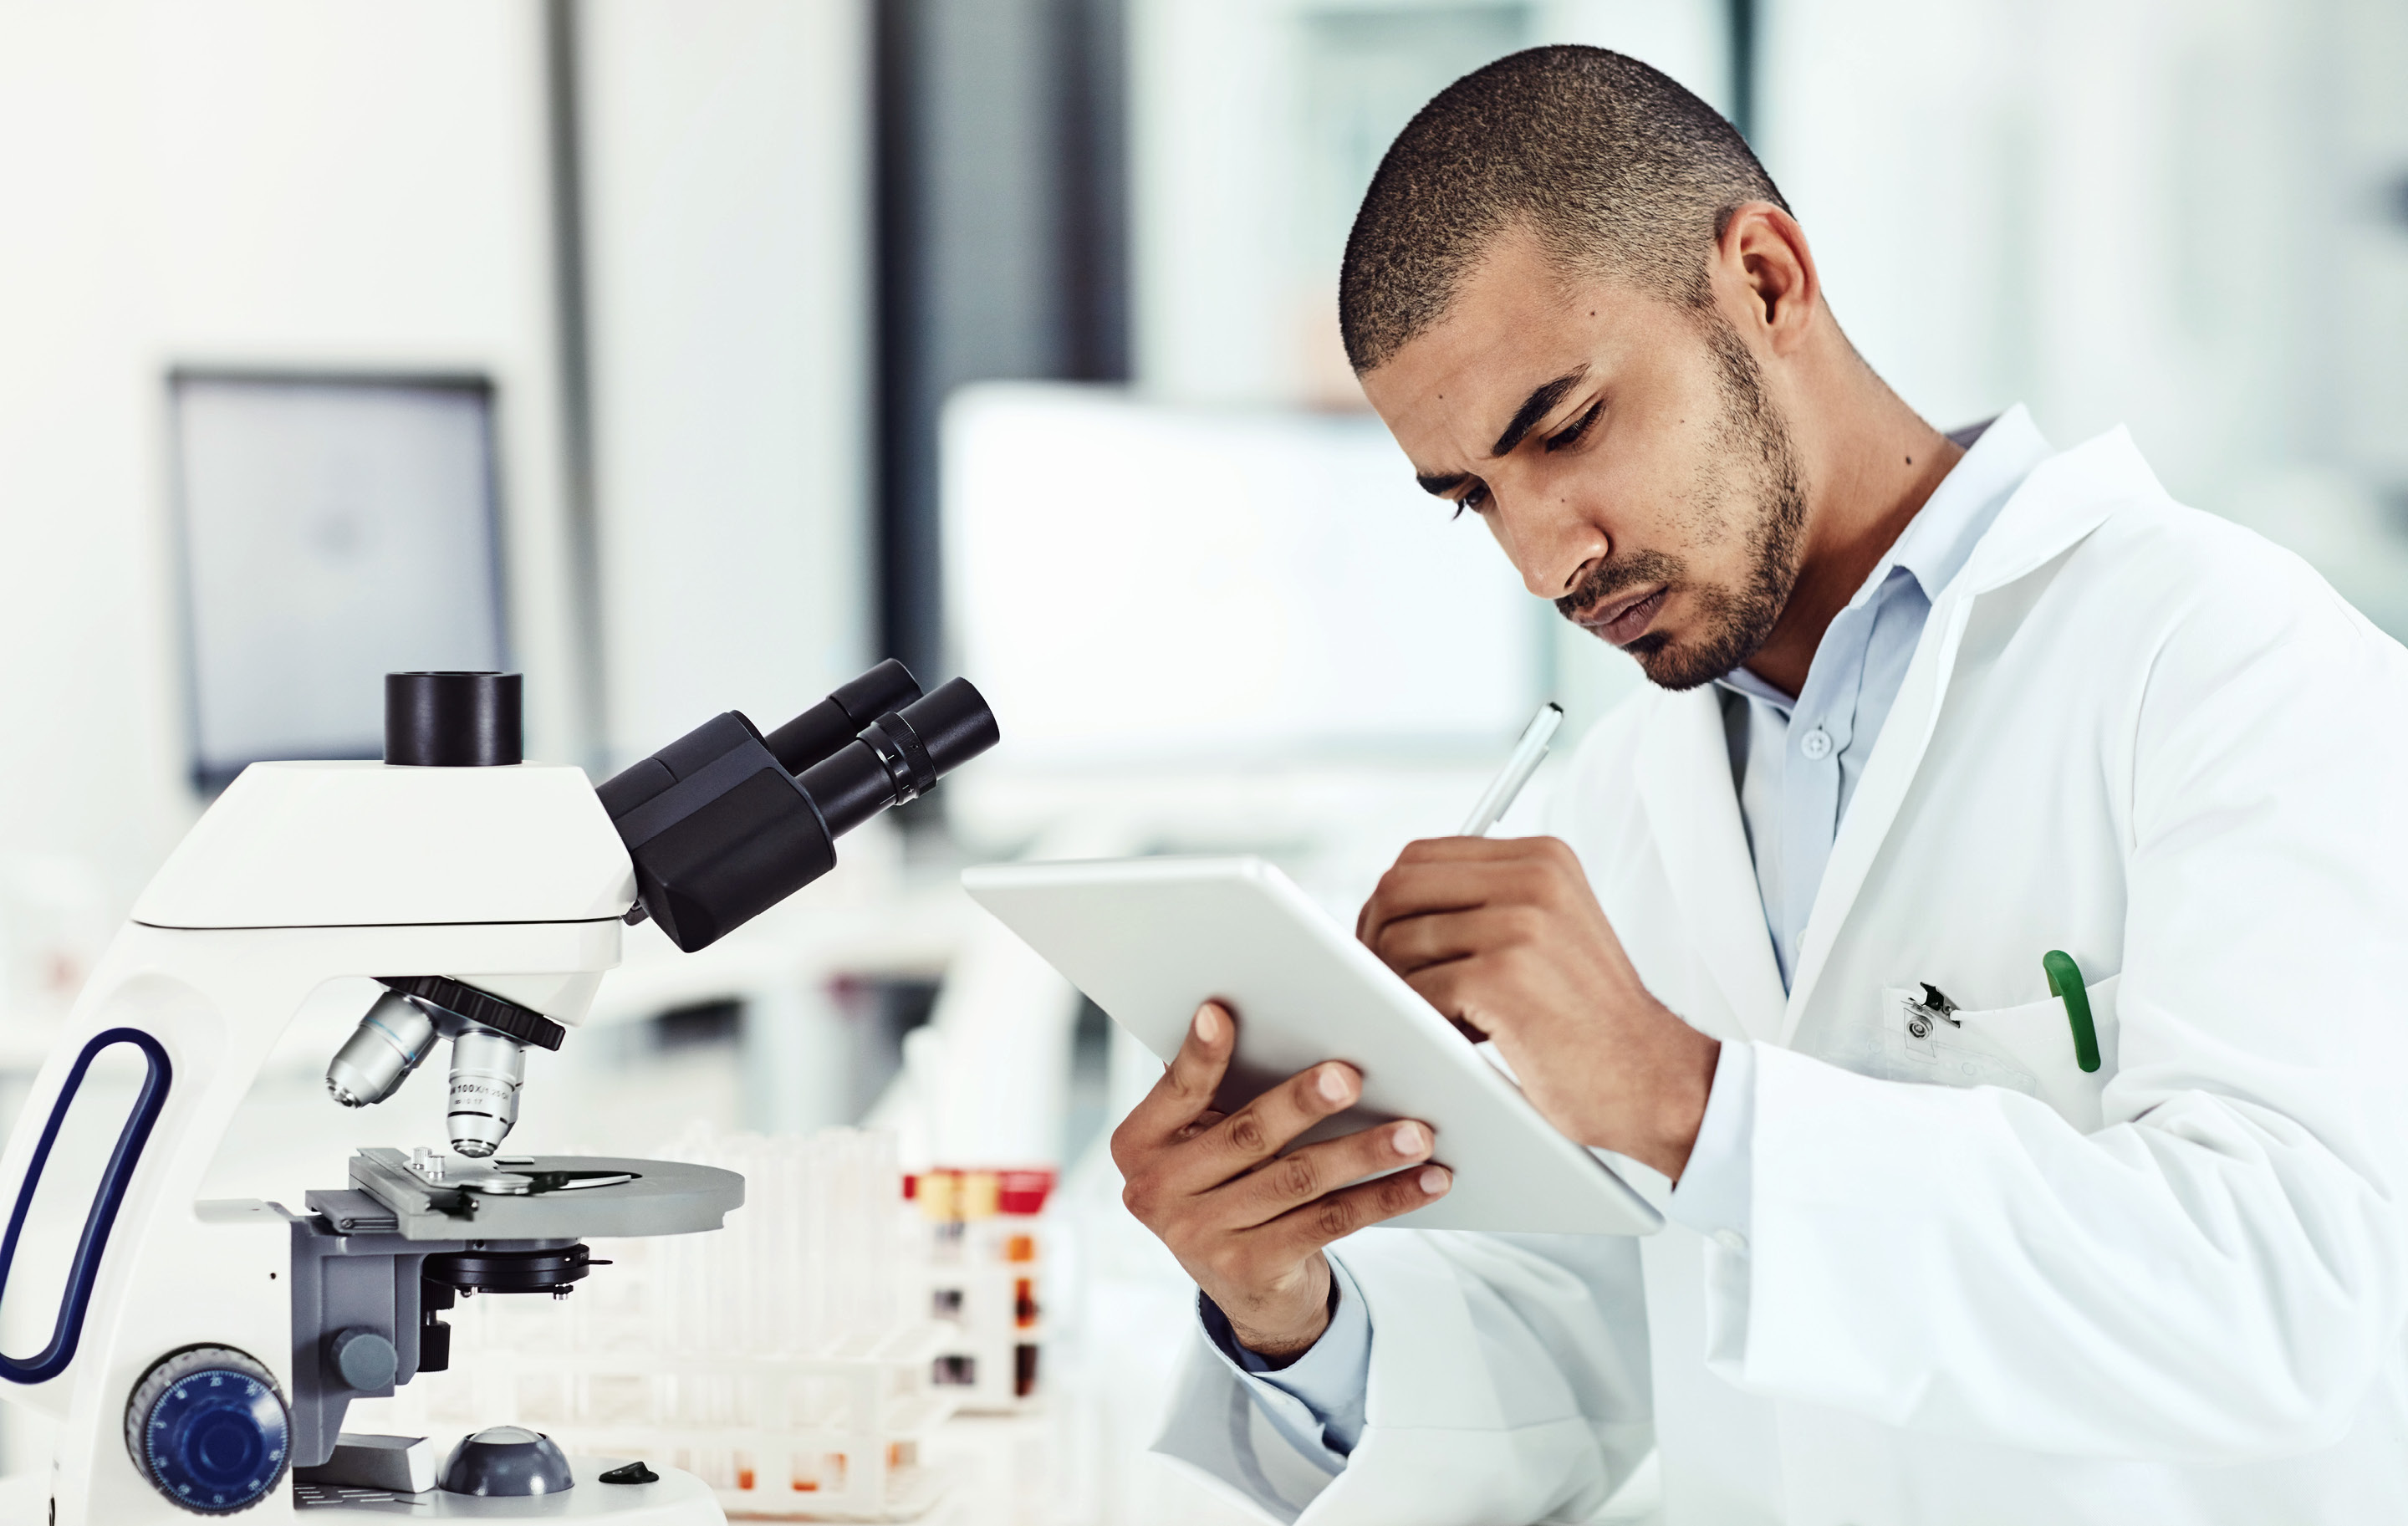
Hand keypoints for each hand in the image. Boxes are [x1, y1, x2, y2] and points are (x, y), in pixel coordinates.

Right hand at [1110, 1001, 1451, 1360]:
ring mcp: (1202, 1237)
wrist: (1245, 1285)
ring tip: (1416, 1132)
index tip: (1220, 1012)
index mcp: (1139, 1144)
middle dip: (1302, 1102)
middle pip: (1247, 1135)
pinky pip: (1331, 1222)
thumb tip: (1281, 1026)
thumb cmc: (1230, 1181)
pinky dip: (1386, 1197)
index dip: (1200, 1054)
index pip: (1175, 1090)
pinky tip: (1427, 1179)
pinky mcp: (1252, 1269)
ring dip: (1365, 1152)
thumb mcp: (1206, 1141)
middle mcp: (1156, 1192)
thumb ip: (1221, 1093)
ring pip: (1299, 1180)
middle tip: (1349, 1076)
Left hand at [1358, 836, 1718, 1177]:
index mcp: (1541, 858)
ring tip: (1438, 1016)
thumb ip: (1487, 902)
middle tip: (1387, 987)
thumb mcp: (1551, 930)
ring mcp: (1520, 924)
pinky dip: (1420, 1020)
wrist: (1655, 1077)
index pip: (1420, 857)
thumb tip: (1388, 904)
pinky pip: (1416, 990)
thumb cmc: (1590, 1018)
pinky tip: (1457, 1037)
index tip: (1385, 948)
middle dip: (1375, 940)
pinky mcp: (1504, 976)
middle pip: (1398, 888)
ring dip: (1399, 988)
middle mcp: (1533, 878)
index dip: (1388, 906)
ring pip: (1399, 942)